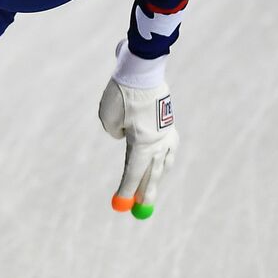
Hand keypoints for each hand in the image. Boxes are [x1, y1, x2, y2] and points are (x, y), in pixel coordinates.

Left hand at [98, 78, 176, 219]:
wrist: (143, 68)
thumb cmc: (121, 93)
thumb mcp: (109, 118)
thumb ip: (116, 133)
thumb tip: (124, 139)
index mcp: (143, 143)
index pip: (134, 173)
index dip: (127, 190)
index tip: (119, 205)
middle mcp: (158, 141)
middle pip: (152, 172)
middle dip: (146, 192)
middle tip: (142, 209)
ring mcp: (166, 131)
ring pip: (162, 161)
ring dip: (157, 177)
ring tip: (152, 192)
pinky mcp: (168, 121)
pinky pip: (168, 146)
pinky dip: (164, 158)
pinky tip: (163, 163)